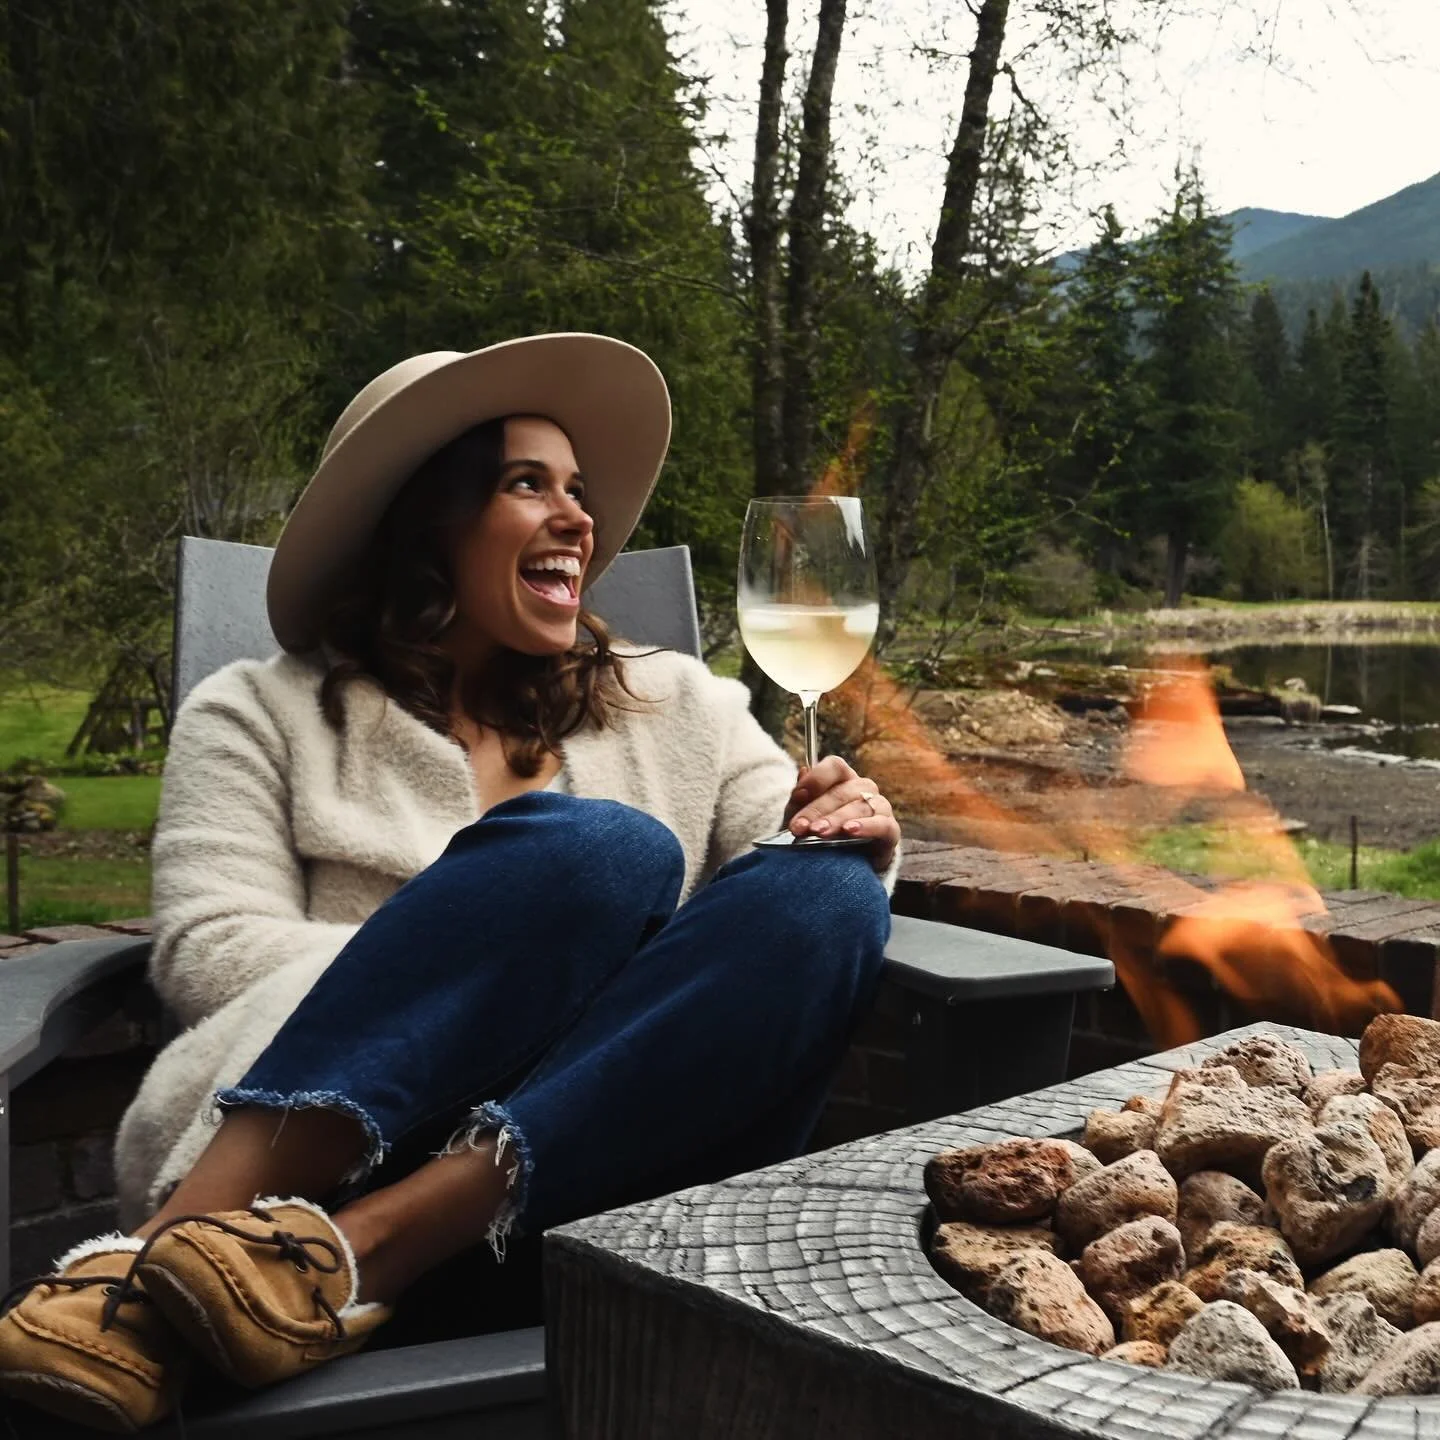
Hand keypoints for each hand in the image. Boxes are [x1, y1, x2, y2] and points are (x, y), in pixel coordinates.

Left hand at [784, 756, 899, 872]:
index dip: (816, 778)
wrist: (841, 871)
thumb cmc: (819, 837)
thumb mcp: (803, 819)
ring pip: (860, 806)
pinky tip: (850, 831)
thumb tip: (803, 771)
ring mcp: (879, 807)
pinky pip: (883, 824)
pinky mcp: (890, 830)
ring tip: (819, 832)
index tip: (798, 795)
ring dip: (837, 819)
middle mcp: (863, 789)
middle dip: (817, 810)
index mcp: (842, 780)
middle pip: (842, 791)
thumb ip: (799, 799)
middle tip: (799, 827)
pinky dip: (867, 826)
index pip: (835, 766)